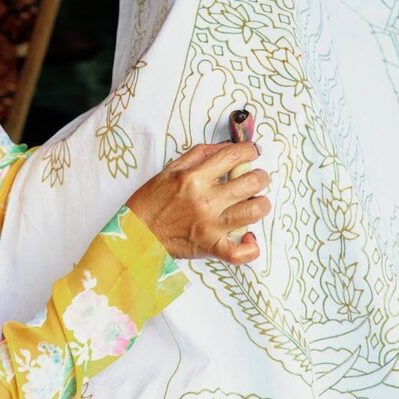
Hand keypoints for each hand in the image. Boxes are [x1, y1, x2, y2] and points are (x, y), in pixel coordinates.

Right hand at [125, 142, 270, 263]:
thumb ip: (198, 155)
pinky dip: (250, 247)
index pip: (233, 156)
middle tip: (257, 178)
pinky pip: (240, 252)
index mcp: (194, 178)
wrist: (136, 234)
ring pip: (254, 212)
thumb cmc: (151, 201)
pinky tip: (249, 238)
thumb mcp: (169, 170)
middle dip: (261, 176)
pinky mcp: (211, 247)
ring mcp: (210, 225)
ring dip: (261, 205)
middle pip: (251, 182)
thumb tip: (224, 147)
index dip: (249, 151)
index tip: (252, 153)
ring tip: (256, 203)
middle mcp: (205, 200)